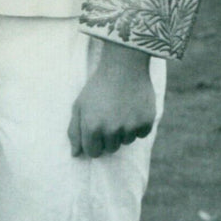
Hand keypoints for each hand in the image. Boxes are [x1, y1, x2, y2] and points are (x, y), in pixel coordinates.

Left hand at [68, 42, 155, 157]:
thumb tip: (75, 155)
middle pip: (111, 149)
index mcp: (92, 127)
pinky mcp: (146, 122)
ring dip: (123, 130)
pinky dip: (138, 124)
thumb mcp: (79, 105)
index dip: (93, 142)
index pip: (93, 152)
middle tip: (109, 115)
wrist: (124, 66)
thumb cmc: (98, 86)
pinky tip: (133, 108)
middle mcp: (111, 130)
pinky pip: (141, 134)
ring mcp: (130, 127)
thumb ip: (75, 131)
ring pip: (126, 142)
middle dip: (108, 137)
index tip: (96, 130)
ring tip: (120, 109)